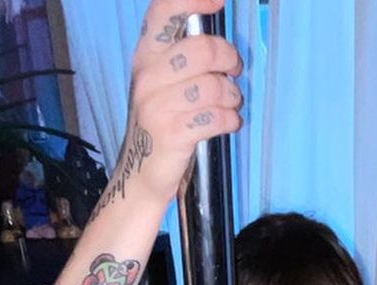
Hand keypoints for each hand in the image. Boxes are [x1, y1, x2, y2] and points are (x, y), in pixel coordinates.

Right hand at [122, 0, 243, 205]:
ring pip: (214, 86)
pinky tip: (228, 123)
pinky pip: (216, 117)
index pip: (165, 10)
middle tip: (235, 72)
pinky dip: (230, 120)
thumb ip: (183, 56)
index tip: (219, 1)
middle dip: (229, 59)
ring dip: (232, 96)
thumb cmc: (161, 124)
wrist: (141, 175)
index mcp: (146, 55)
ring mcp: (157, 106)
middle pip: (203, 49)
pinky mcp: (172, 134)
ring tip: (231, 104)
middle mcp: (148, 76)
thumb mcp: (162, 83)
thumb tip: (218, 40)